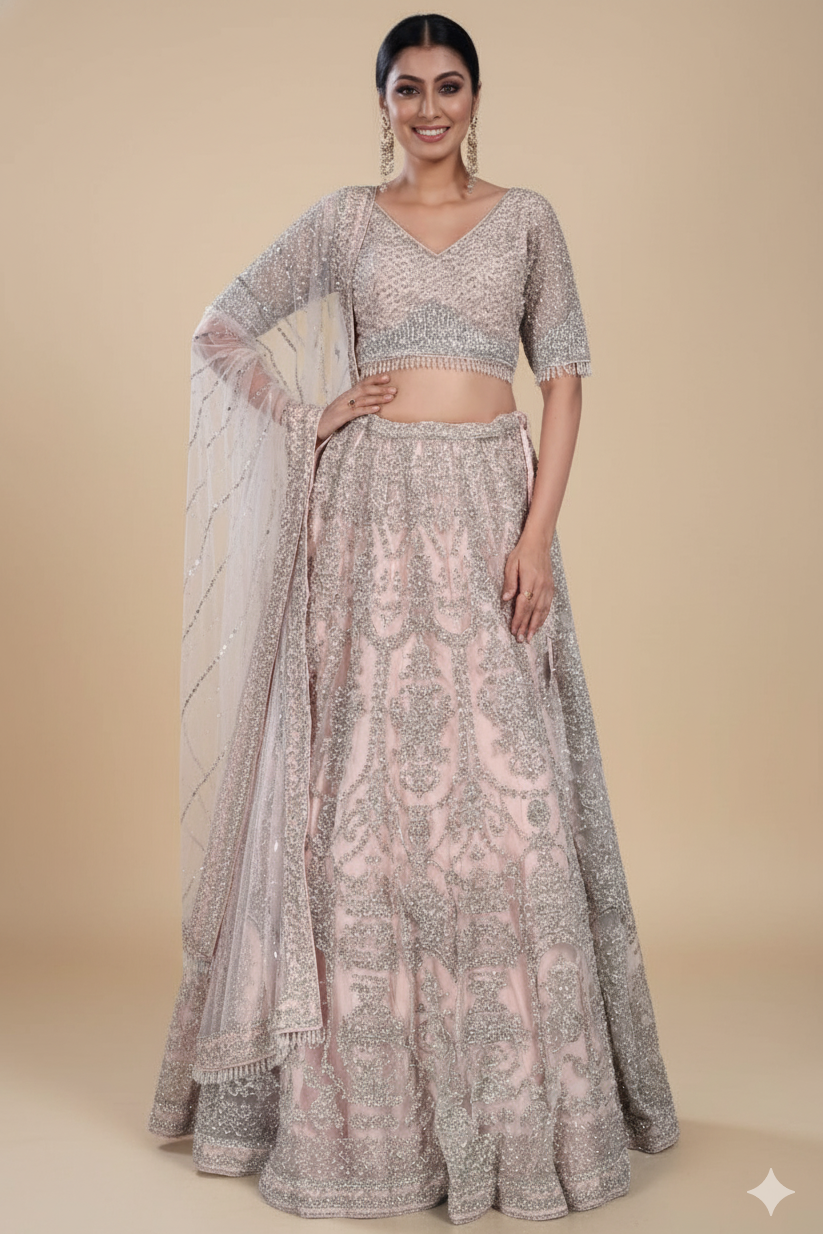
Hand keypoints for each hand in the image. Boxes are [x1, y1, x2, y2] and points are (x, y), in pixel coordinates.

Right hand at [316, 375, 396, 443]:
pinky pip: (357, 411)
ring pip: (363, 399)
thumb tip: (371, 401)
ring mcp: (344, 406)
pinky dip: (368, 409)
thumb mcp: (345, 407)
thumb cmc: (333, 418)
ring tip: (390, 398)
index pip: (363, 383)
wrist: (317, 425)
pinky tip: (377, 409)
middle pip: (365, 389)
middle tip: (394, 389)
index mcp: (348, 394)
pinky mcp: (343, 416)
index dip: (375, 379)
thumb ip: (357, 403)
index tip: (388, 377)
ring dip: (378, 397)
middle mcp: (346, 397)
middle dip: (380, 388)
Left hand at [501, 526, 553, 643]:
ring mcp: (548, 587)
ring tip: (530, 637)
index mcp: (530, 580)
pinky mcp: (550, 587)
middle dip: (527, 626)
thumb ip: (509, 582)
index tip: (514, 630)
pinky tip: (538, 624)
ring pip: (542, 610)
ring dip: (536, 625)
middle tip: (521, 640)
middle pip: (533, 610)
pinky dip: (543, 616)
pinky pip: (547, 605)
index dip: (519, 619)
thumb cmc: (523, 552)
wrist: (539, 543)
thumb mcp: (511, 564)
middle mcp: (541, 585)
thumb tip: (505, 599)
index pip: (524, 604)